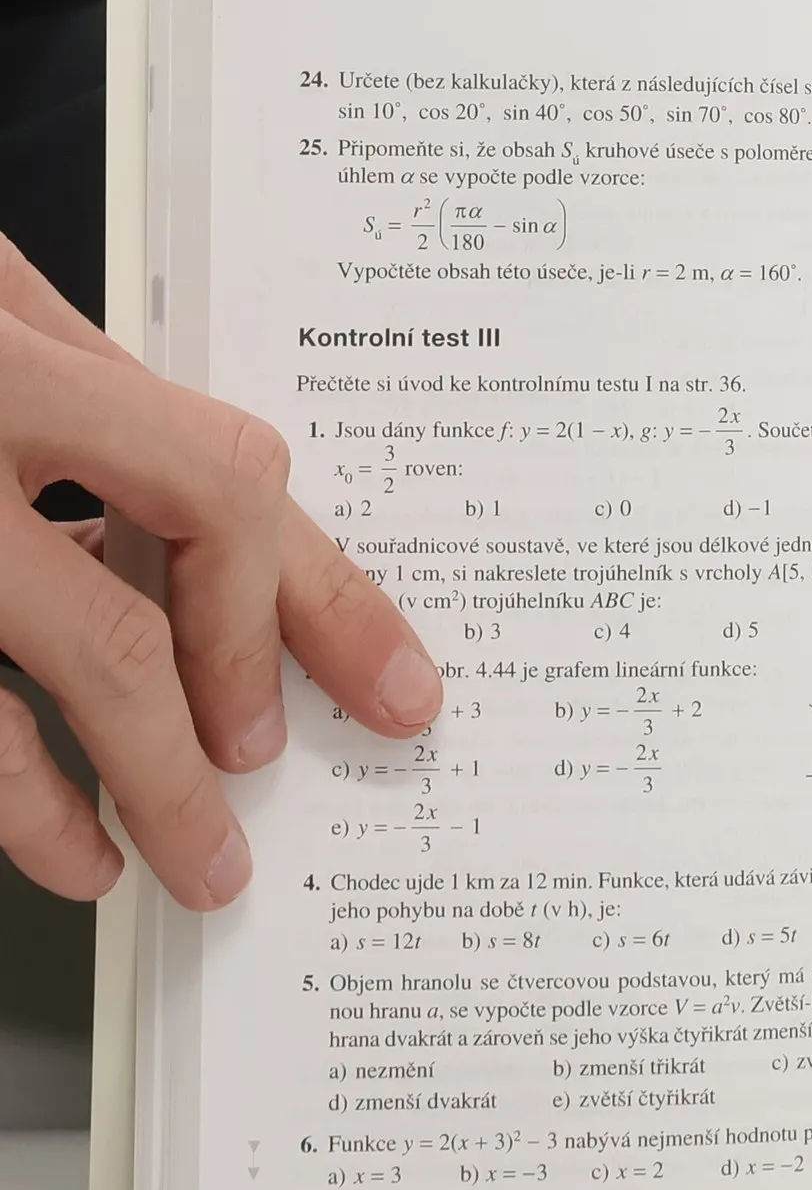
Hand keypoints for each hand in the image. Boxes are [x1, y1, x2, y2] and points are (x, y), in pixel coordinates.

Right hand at [0, 235, 441, 910]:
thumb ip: (73, 391)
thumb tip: (230, 526)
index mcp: (9, 330)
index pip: (228, 464)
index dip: (325, 589)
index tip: (396, 684)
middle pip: (203, 514)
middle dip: (262, 658)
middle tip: (274, 767)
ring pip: (79, 635)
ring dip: (154, 769)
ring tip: (197, 860)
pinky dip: (15, 795)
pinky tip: (66, 848)